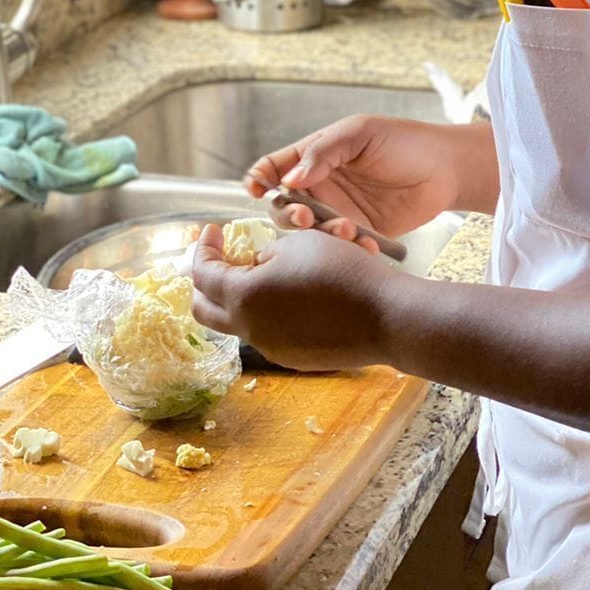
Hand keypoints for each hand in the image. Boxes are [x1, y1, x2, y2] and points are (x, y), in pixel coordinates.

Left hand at [191, 223, 395, 371]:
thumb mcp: (296, 243)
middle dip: (204, 282)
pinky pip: (266, 333)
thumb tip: (256, 266)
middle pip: (203, 310)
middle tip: (218, 259)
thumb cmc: (342, 270)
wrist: (386, 316)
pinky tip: (290, 295)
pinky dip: (266, 312)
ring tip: (262, 272)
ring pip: (237, 322)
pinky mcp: (292, 358)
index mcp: (243, 296)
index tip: (213, 231)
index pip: (202, 273)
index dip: (203, 248)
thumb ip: (263, 254)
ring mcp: (271, 348)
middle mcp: (250, 329)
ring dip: (237, 297)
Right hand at [244, 114, 485, 238]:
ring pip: (310, 234)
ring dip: (321, 236)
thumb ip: (322, 153)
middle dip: (289, 216)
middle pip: (283, 208)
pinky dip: (349, 251)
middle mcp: (320, 188)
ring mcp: (338, 213)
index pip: (272, 169)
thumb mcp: (358, 134)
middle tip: (308, 217)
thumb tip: (288, 179)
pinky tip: (366, 245)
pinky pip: (342, 249)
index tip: (257, 190)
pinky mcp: (360, 236)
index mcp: (312, 158)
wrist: (446, 169)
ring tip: (348, 229)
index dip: (258, 180)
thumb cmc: (402, 141)